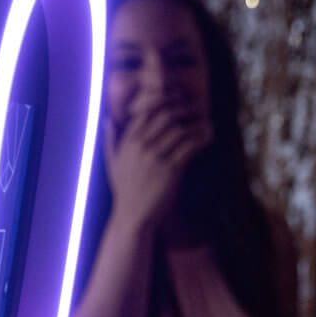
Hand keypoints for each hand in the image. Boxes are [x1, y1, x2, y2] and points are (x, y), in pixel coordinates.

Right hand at [105, 103, 212, 228]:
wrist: (133, 217)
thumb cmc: (125, 191)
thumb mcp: (112, 163)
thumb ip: (111, 140)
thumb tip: (106, 120)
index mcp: (128, 141)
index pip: (147, 109)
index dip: (165, 100)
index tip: (179, 99)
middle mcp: (140, 145)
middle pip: (166, 114)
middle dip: (184, 109)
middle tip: (196, 110)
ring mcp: (155, 157)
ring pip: (180, 128)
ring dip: (196, 123)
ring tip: (207, 123)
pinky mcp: (170, 170)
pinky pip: (189, 146)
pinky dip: (201, 139)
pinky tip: (209, 137)